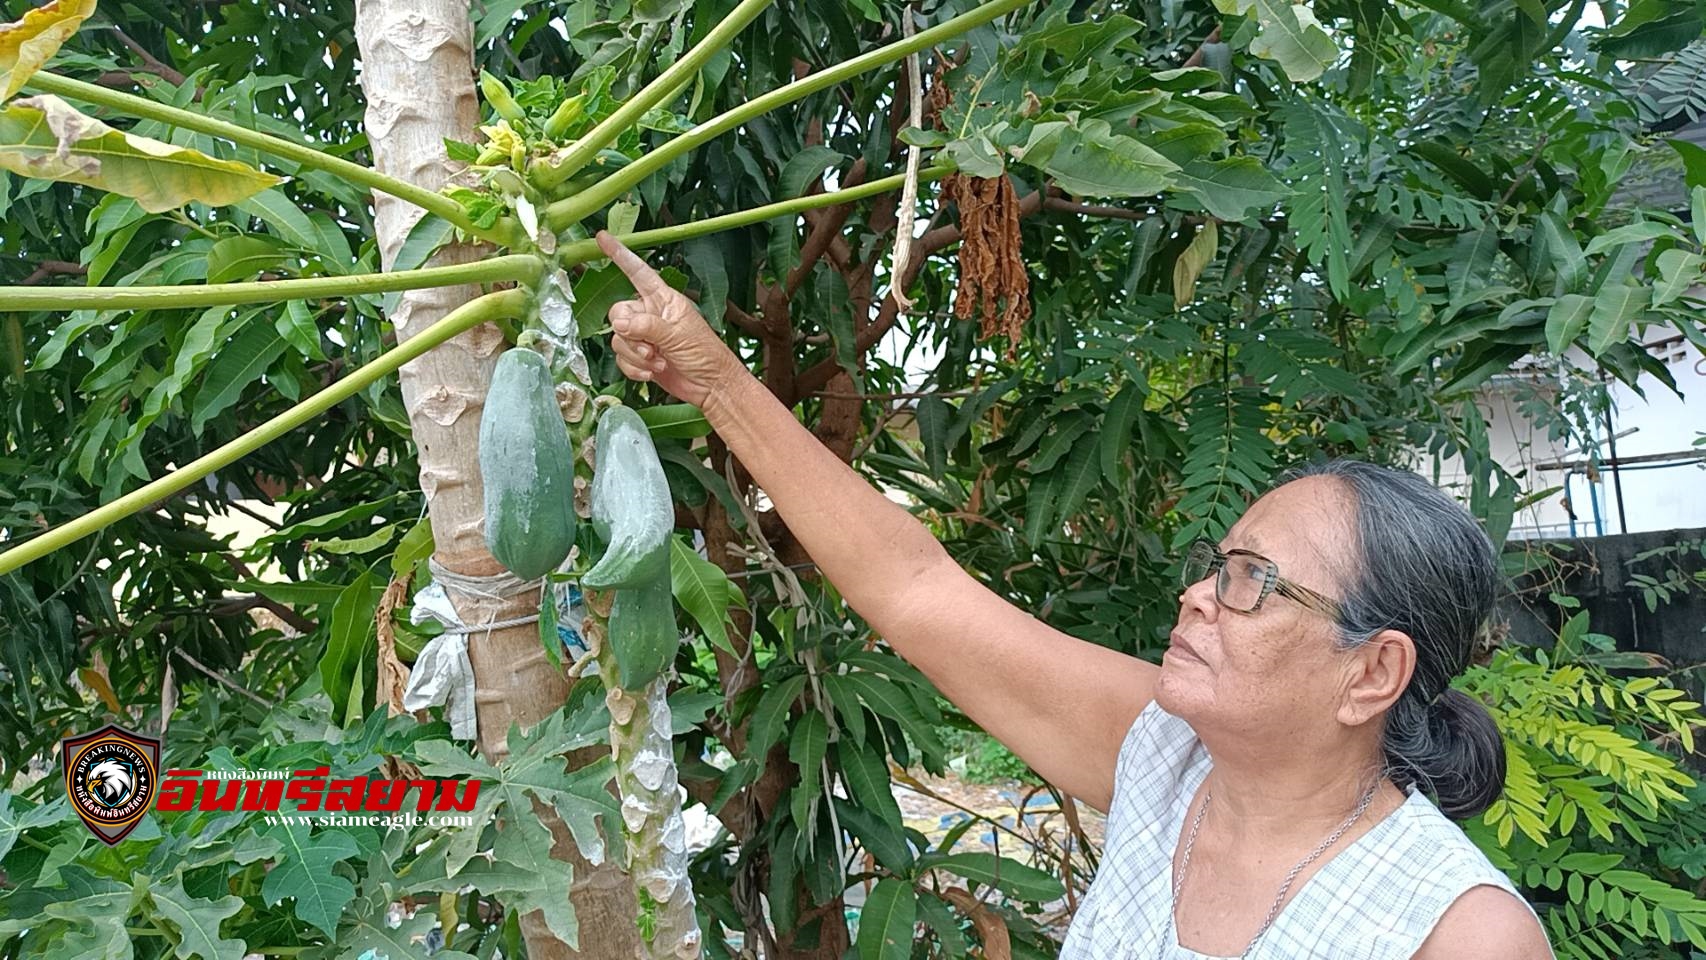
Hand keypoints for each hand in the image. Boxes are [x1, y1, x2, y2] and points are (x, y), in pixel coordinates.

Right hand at [595, 230, 740, 408]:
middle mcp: (650, 314)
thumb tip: (620, 324)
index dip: (620, 255)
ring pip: (618, 338)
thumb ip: (647, 326)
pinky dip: (634, 369)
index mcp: (664, 299)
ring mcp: (644, 336)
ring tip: (658, 362)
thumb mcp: (678, 335)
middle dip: (631, 334)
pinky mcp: (639, 357)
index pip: (638, 272)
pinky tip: (652, 373)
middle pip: (618, 312)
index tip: (603, 238)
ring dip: (636, 355)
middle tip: (651, 348)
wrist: (710, 386)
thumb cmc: (705, 355)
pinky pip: (621, 358)